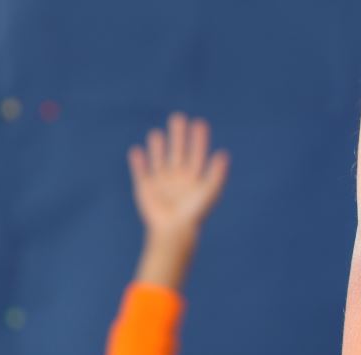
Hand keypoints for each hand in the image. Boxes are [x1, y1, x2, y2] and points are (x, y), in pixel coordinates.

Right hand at [128, 112, 229, 238]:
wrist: (174, 231)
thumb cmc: (194, 213)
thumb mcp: (208, 192)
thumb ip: (216, 174)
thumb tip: (224, 154)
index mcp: (193, 178)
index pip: (196, 154)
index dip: (198, 139)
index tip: (199, 123)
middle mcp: (178, 178)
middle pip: (178, 152)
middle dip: (178, 136)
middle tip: (177, 117)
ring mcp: (161, 183)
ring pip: (159, 159)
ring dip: (158, 147)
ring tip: (156, 134)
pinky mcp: (146, 189)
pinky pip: (141, 172)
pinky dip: (138, 162)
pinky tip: (136, 151)